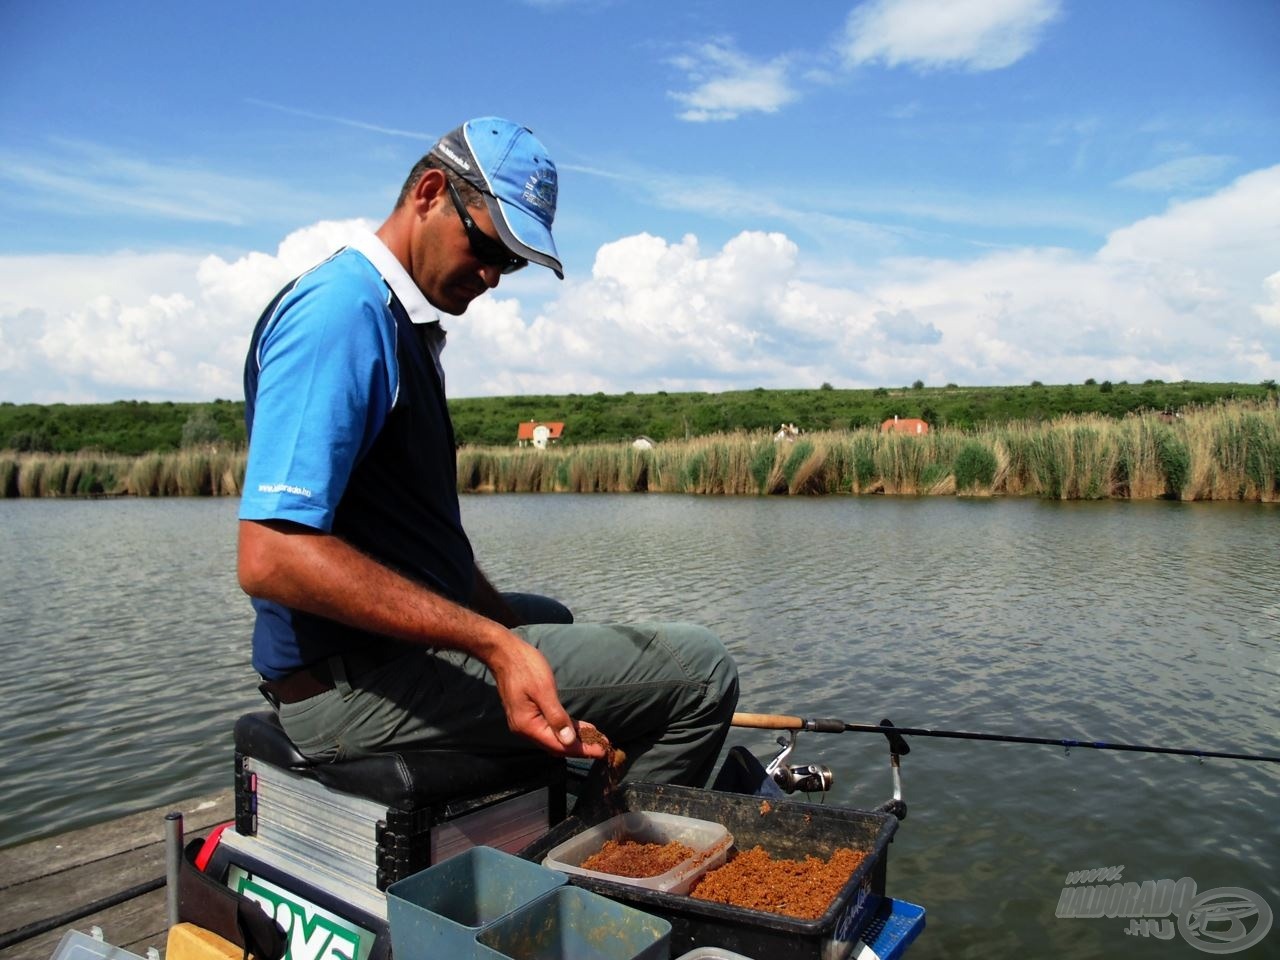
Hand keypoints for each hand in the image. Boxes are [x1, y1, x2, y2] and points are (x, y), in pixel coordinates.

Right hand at [485, 630, 607, 759]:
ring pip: (554, 737)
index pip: (559, 745)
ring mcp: (526, 722)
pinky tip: (580, 728)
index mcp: (528, 725)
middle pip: (557, 745)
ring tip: (597, 738)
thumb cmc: (525, 667)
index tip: (602, 751)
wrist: (504, 653)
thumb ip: (556, 717)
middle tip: (604, 746)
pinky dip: (566, 728)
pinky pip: (550, 727)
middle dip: (581, 747)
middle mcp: (525, 729)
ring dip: (575, 739)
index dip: (582, 749)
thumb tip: (569, 741)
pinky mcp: (529, 714)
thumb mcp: (543, 690)